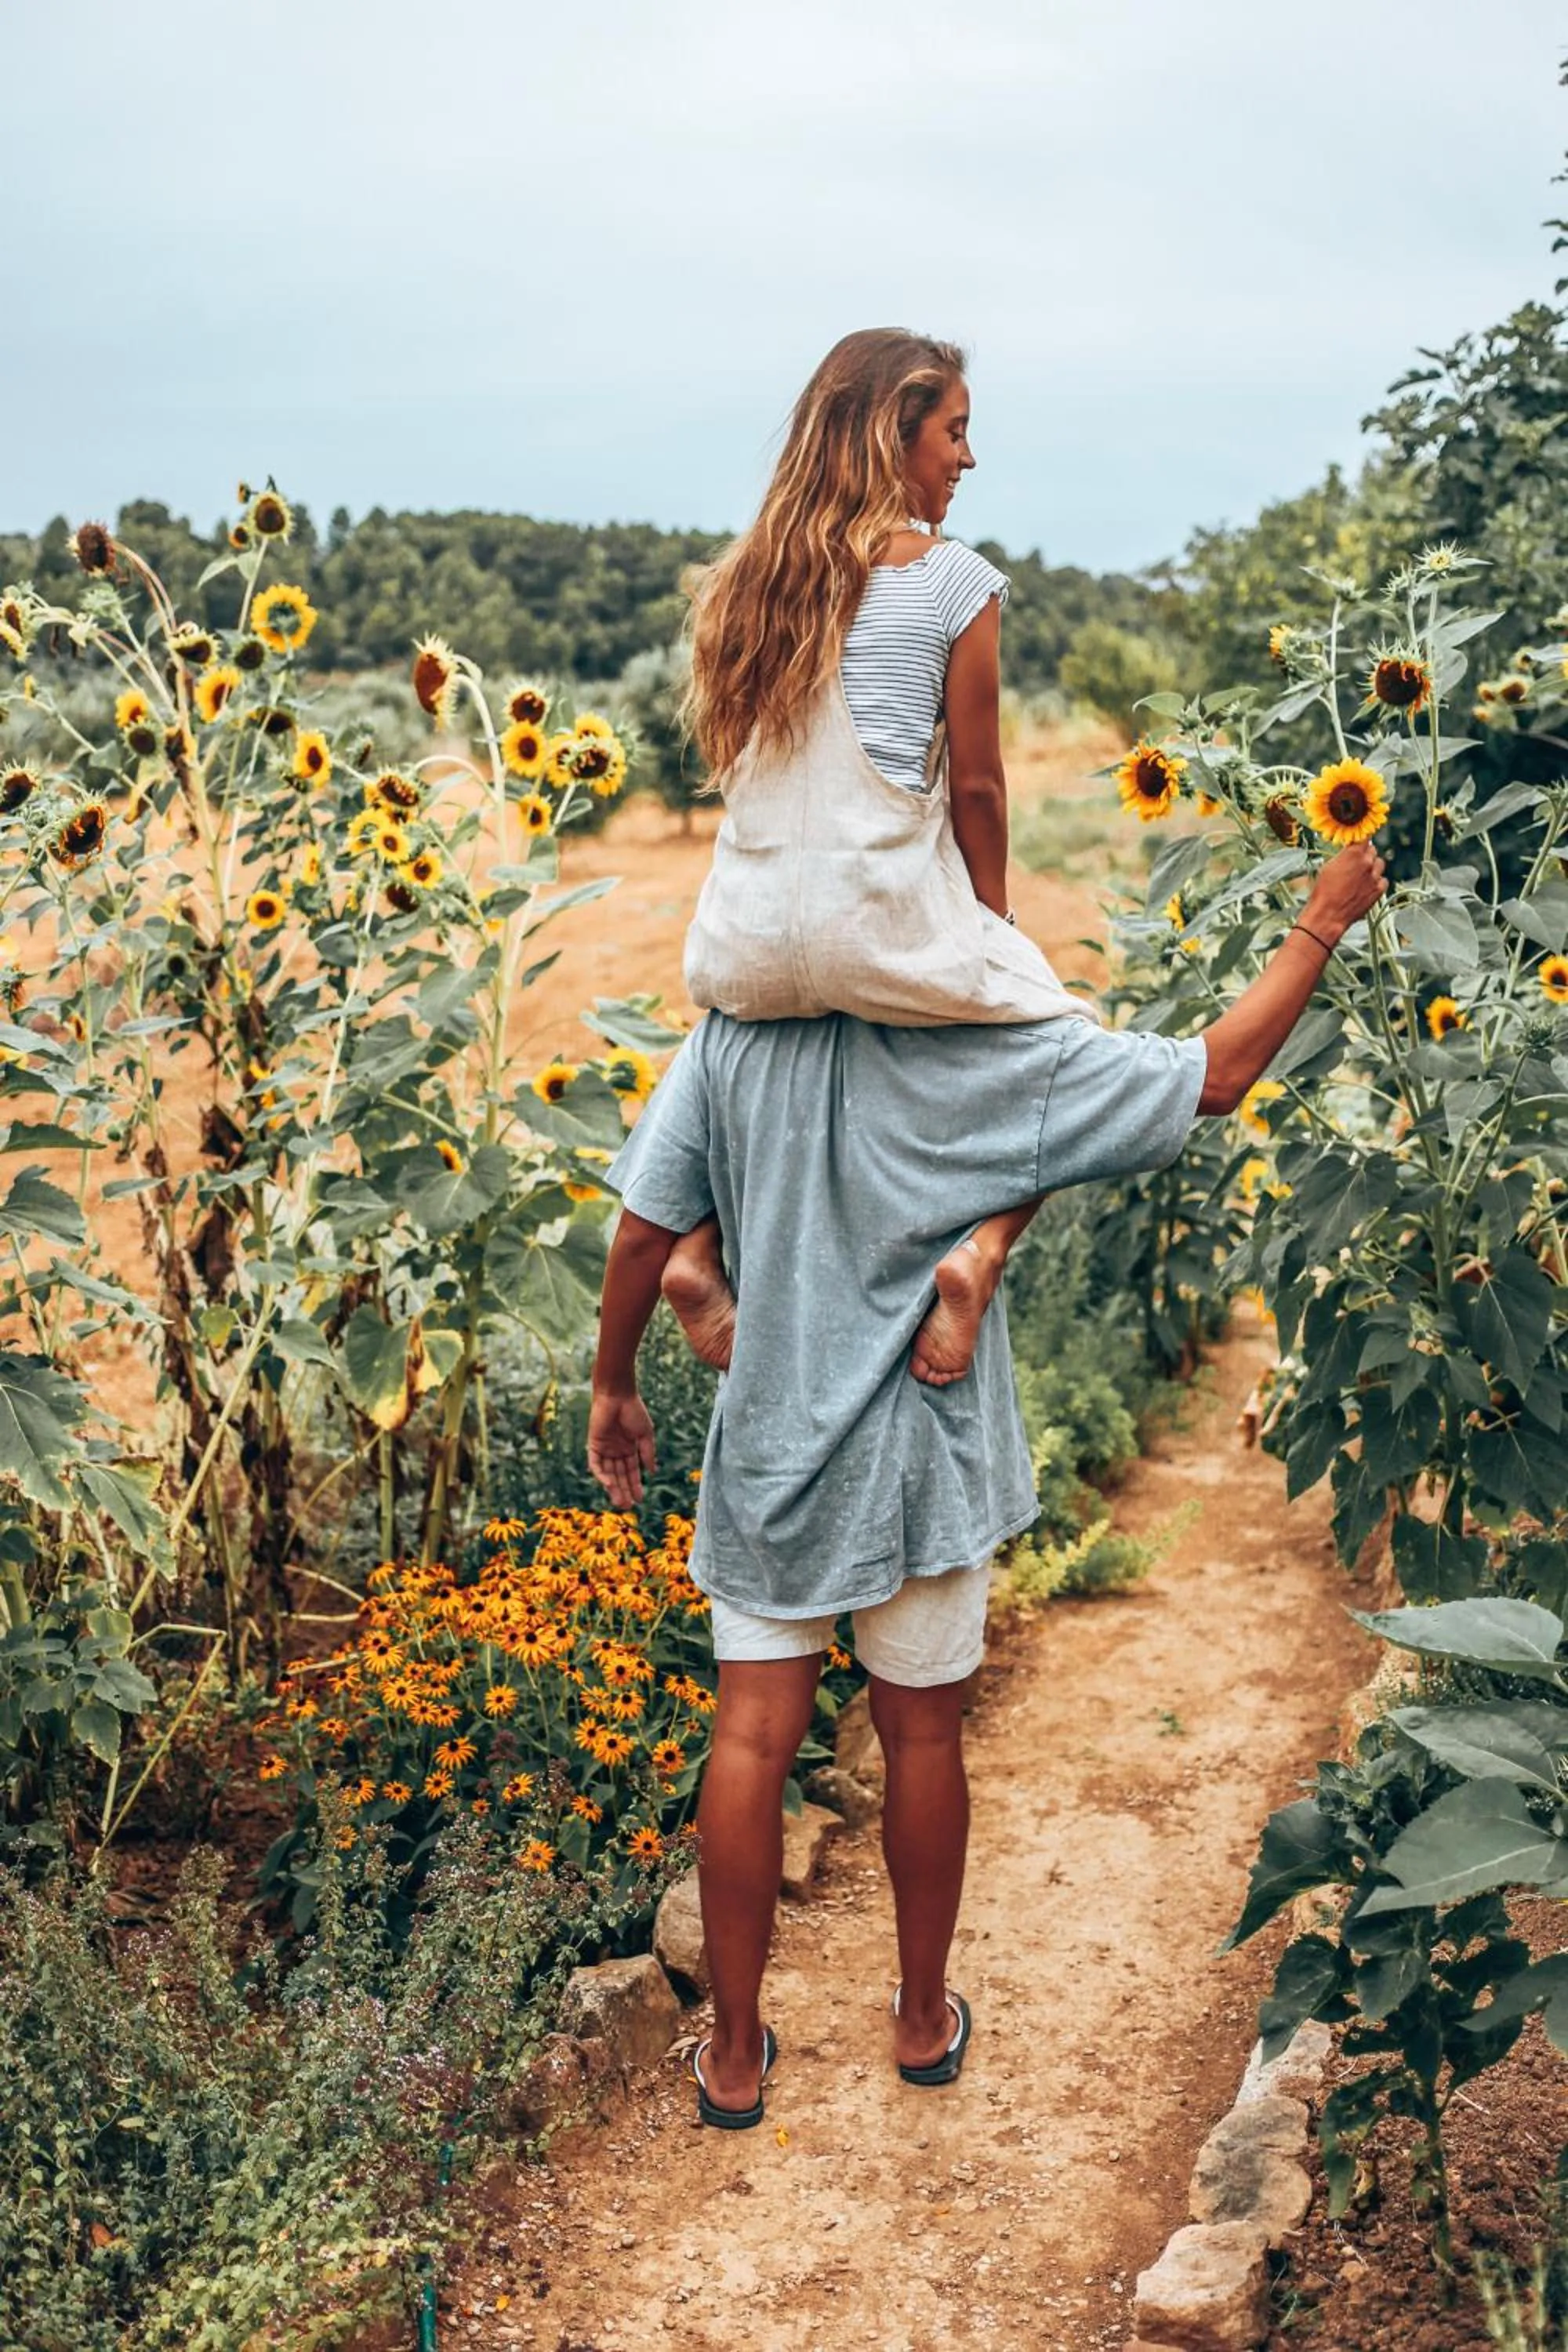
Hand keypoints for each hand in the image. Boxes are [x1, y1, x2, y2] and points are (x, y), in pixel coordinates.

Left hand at [588, 1388, 655, 1510]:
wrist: (618, 1395)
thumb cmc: (634, 1411)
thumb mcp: (645, 1435)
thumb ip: (647, 1453)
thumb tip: (653, 1472)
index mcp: (629, 1448)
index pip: (632, 1472)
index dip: (635, 1485)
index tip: (640, 1499)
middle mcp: (616, 1451)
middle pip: (619, 1476)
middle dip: (624, 1491)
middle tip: (628, 1507)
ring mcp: (605, 1449)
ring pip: (608, 1473)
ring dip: (613, 1488)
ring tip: (620, 1502)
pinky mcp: (594, 1445)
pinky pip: (596, 1464)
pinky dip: (601, 1475)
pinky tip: (609, 1484)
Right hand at [1304, 841, 1387, 941]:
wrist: (1328, 915)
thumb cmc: (1324, 893)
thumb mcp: (1328, 868)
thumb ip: (1343, 857)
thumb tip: (1348, 853)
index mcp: (1353, 854)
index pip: (1364, 838)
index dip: (1360, 840)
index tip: (1358, 842)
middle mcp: (1367, 863)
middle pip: (1372, 850)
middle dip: (1365, 854)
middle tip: (1356, 862)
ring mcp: (1374, 877)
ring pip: (1379, 864)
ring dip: (1373, 867)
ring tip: (1362, 875)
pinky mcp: (1378, 890)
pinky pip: (1383, 880)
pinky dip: (1377, 881)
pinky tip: (1367, 886)